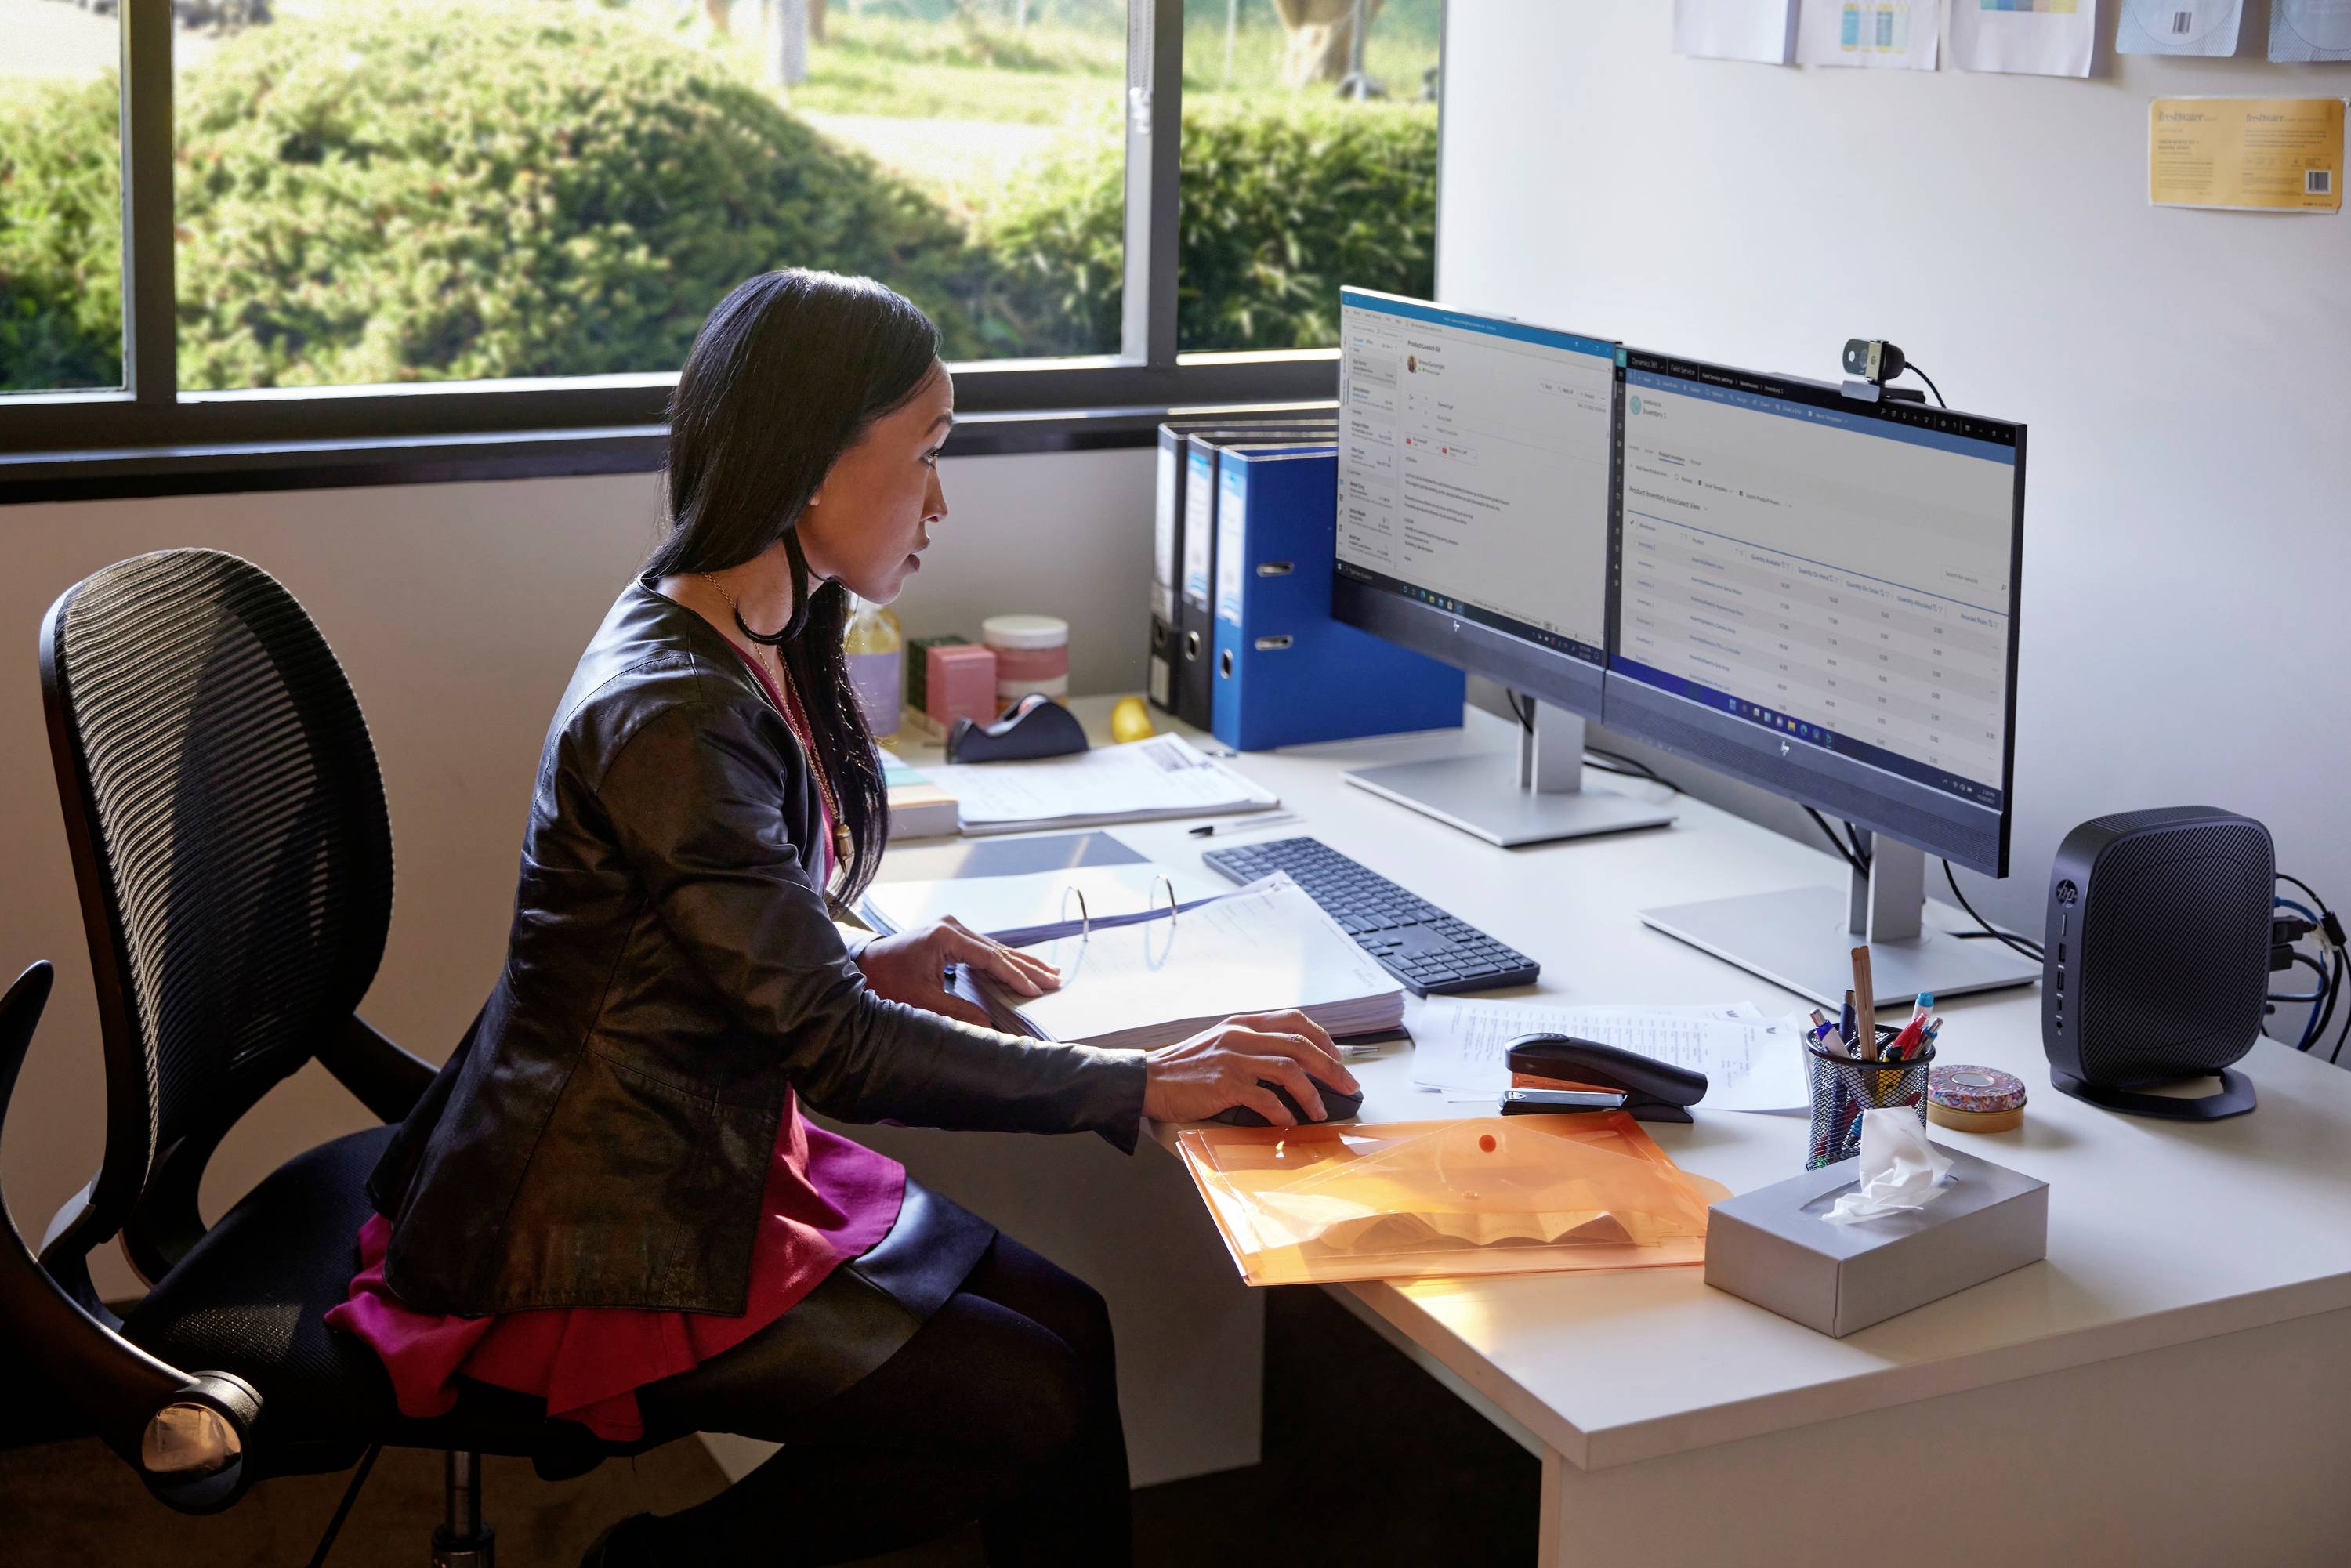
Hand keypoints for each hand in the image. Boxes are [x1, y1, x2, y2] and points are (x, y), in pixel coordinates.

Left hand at [856, 916, 1059, 1028]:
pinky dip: (1004, 961)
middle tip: (1055, 979)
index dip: (1014, 976)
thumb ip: (956, 1011)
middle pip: (998, 949)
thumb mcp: (921, 1000)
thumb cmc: (887, 981)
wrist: (863, 966)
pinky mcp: (949, 935)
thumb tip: (987, 1027)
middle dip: (1027, 967)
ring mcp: (951, 928)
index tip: (1036, 990)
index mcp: (945, 936)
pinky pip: (984, 950)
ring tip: (1049, 972)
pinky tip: (1022, 967)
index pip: (990, 958)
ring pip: (994, 948)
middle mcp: (951, 927)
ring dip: (1020, 962)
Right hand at [1143, 1010, 1358, 1125]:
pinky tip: (1289, 1123)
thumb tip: (1289, 1063)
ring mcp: (1234, 1059)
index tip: (1338, 1058)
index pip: (1294, 1020)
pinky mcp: (1225, 1084)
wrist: (1149, 1079)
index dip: (1323, 1038)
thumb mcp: (1220, 1042)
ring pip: (1289, 1070)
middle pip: (1300, 1045)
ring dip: (1312, 1093)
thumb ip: (1251, 1045)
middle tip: (1348, 1086)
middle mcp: (1241, 1035)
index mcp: (1243, 1023)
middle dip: (1331, 1067)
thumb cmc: (1186, 1066)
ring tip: (1321, 1112)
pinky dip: (1282, 1112)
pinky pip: (1265, 1098)